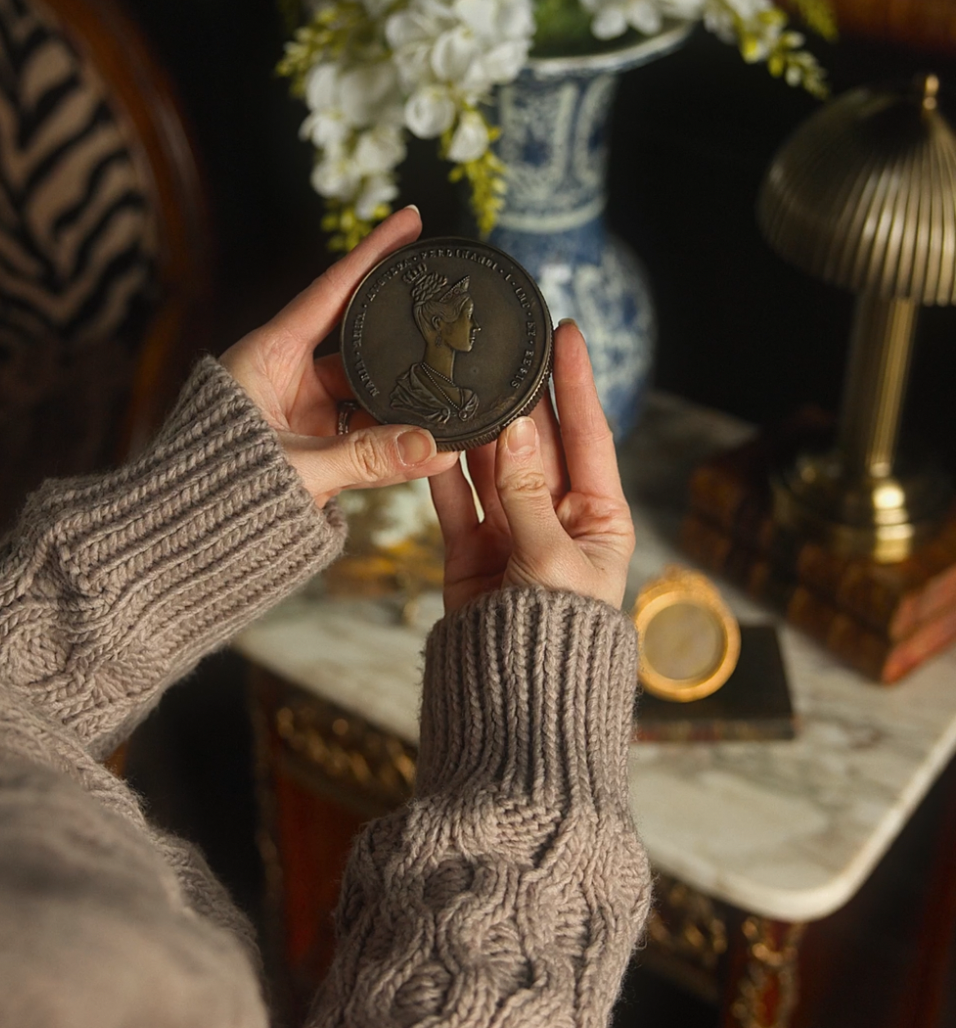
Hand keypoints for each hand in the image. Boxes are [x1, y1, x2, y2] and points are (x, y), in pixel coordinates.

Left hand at [220, 207, 458, 507]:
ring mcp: (300, 411)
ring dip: (403, 390)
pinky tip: (429, 433)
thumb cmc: (211, 492)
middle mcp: (285, 375)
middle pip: (356, 336)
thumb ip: (365, 458)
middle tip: (444, 296)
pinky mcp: (312, 446)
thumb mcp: (294, 468)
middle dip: (398, 322)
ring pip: (365, 388)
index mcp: (266, 355)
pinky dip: (394, 433)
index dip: (372, 253)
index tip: (409, 218)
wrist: (174, 541)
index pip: (330, 291)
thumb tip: (433, 449)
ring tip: (451, 376)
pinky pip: (363, 430)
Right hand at [429, 321, 633, 613]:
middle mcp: (558, 517)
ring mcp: (512, 531)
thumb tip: (518, 427)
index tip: (567, 332)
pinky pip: (457, 499)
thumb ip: (526, 492)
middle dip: (523, 398)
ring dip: (480, 430)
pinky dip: (443, 471)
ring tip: (465, 383)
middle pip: (539, 443)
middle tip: (507, 348)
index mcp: (601, 518)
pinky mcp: (472, 550)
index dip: (578, 382)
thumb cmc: (557, 638)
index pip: (590, 434)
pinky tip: (433, 436)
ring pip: (493, 466)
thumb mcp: (551, 559)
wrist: (515, 703)